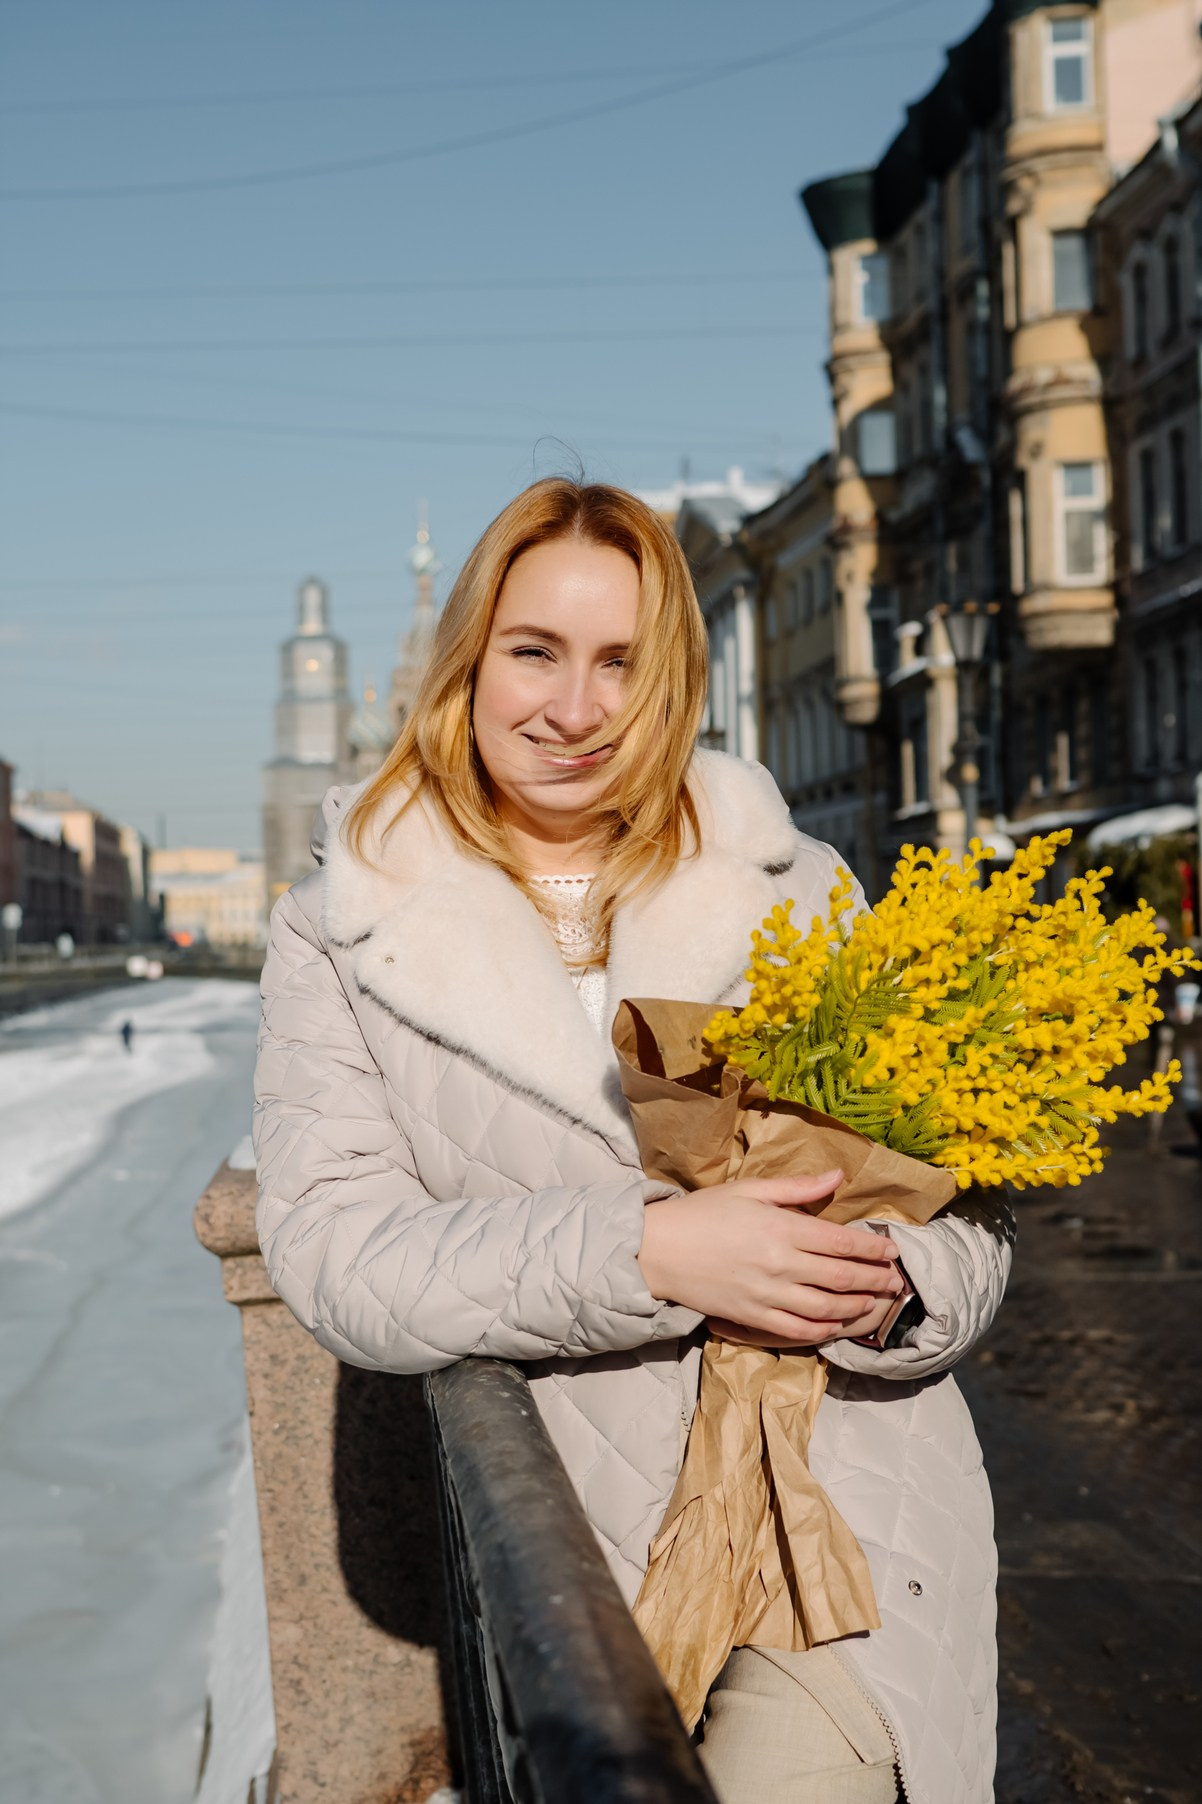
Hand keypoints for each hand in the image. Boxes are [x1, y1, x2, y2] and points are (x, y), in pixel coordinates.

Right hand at [638, 1170, 904, 1346]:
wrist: (658, 1250)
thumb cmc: (702, 1213)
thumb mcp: (749, 1190)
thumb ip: (797, 1187)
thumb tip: (838, 1176)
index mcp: (782, 1228)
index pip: (842, 1242)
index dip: (872, 1248)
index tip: (893, 1251)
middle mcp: (780, 1265)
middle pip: (842, 1277)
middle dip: (875, 1280)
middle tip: (896, 1281)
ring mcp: (768, 1296)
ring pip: (827, 1309)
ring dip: (858, 1307)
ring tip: (876, 1304)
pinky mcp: (753, 1318)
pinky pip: (799, 1331)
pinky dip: (824, 1331)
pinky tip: (838, 1325)